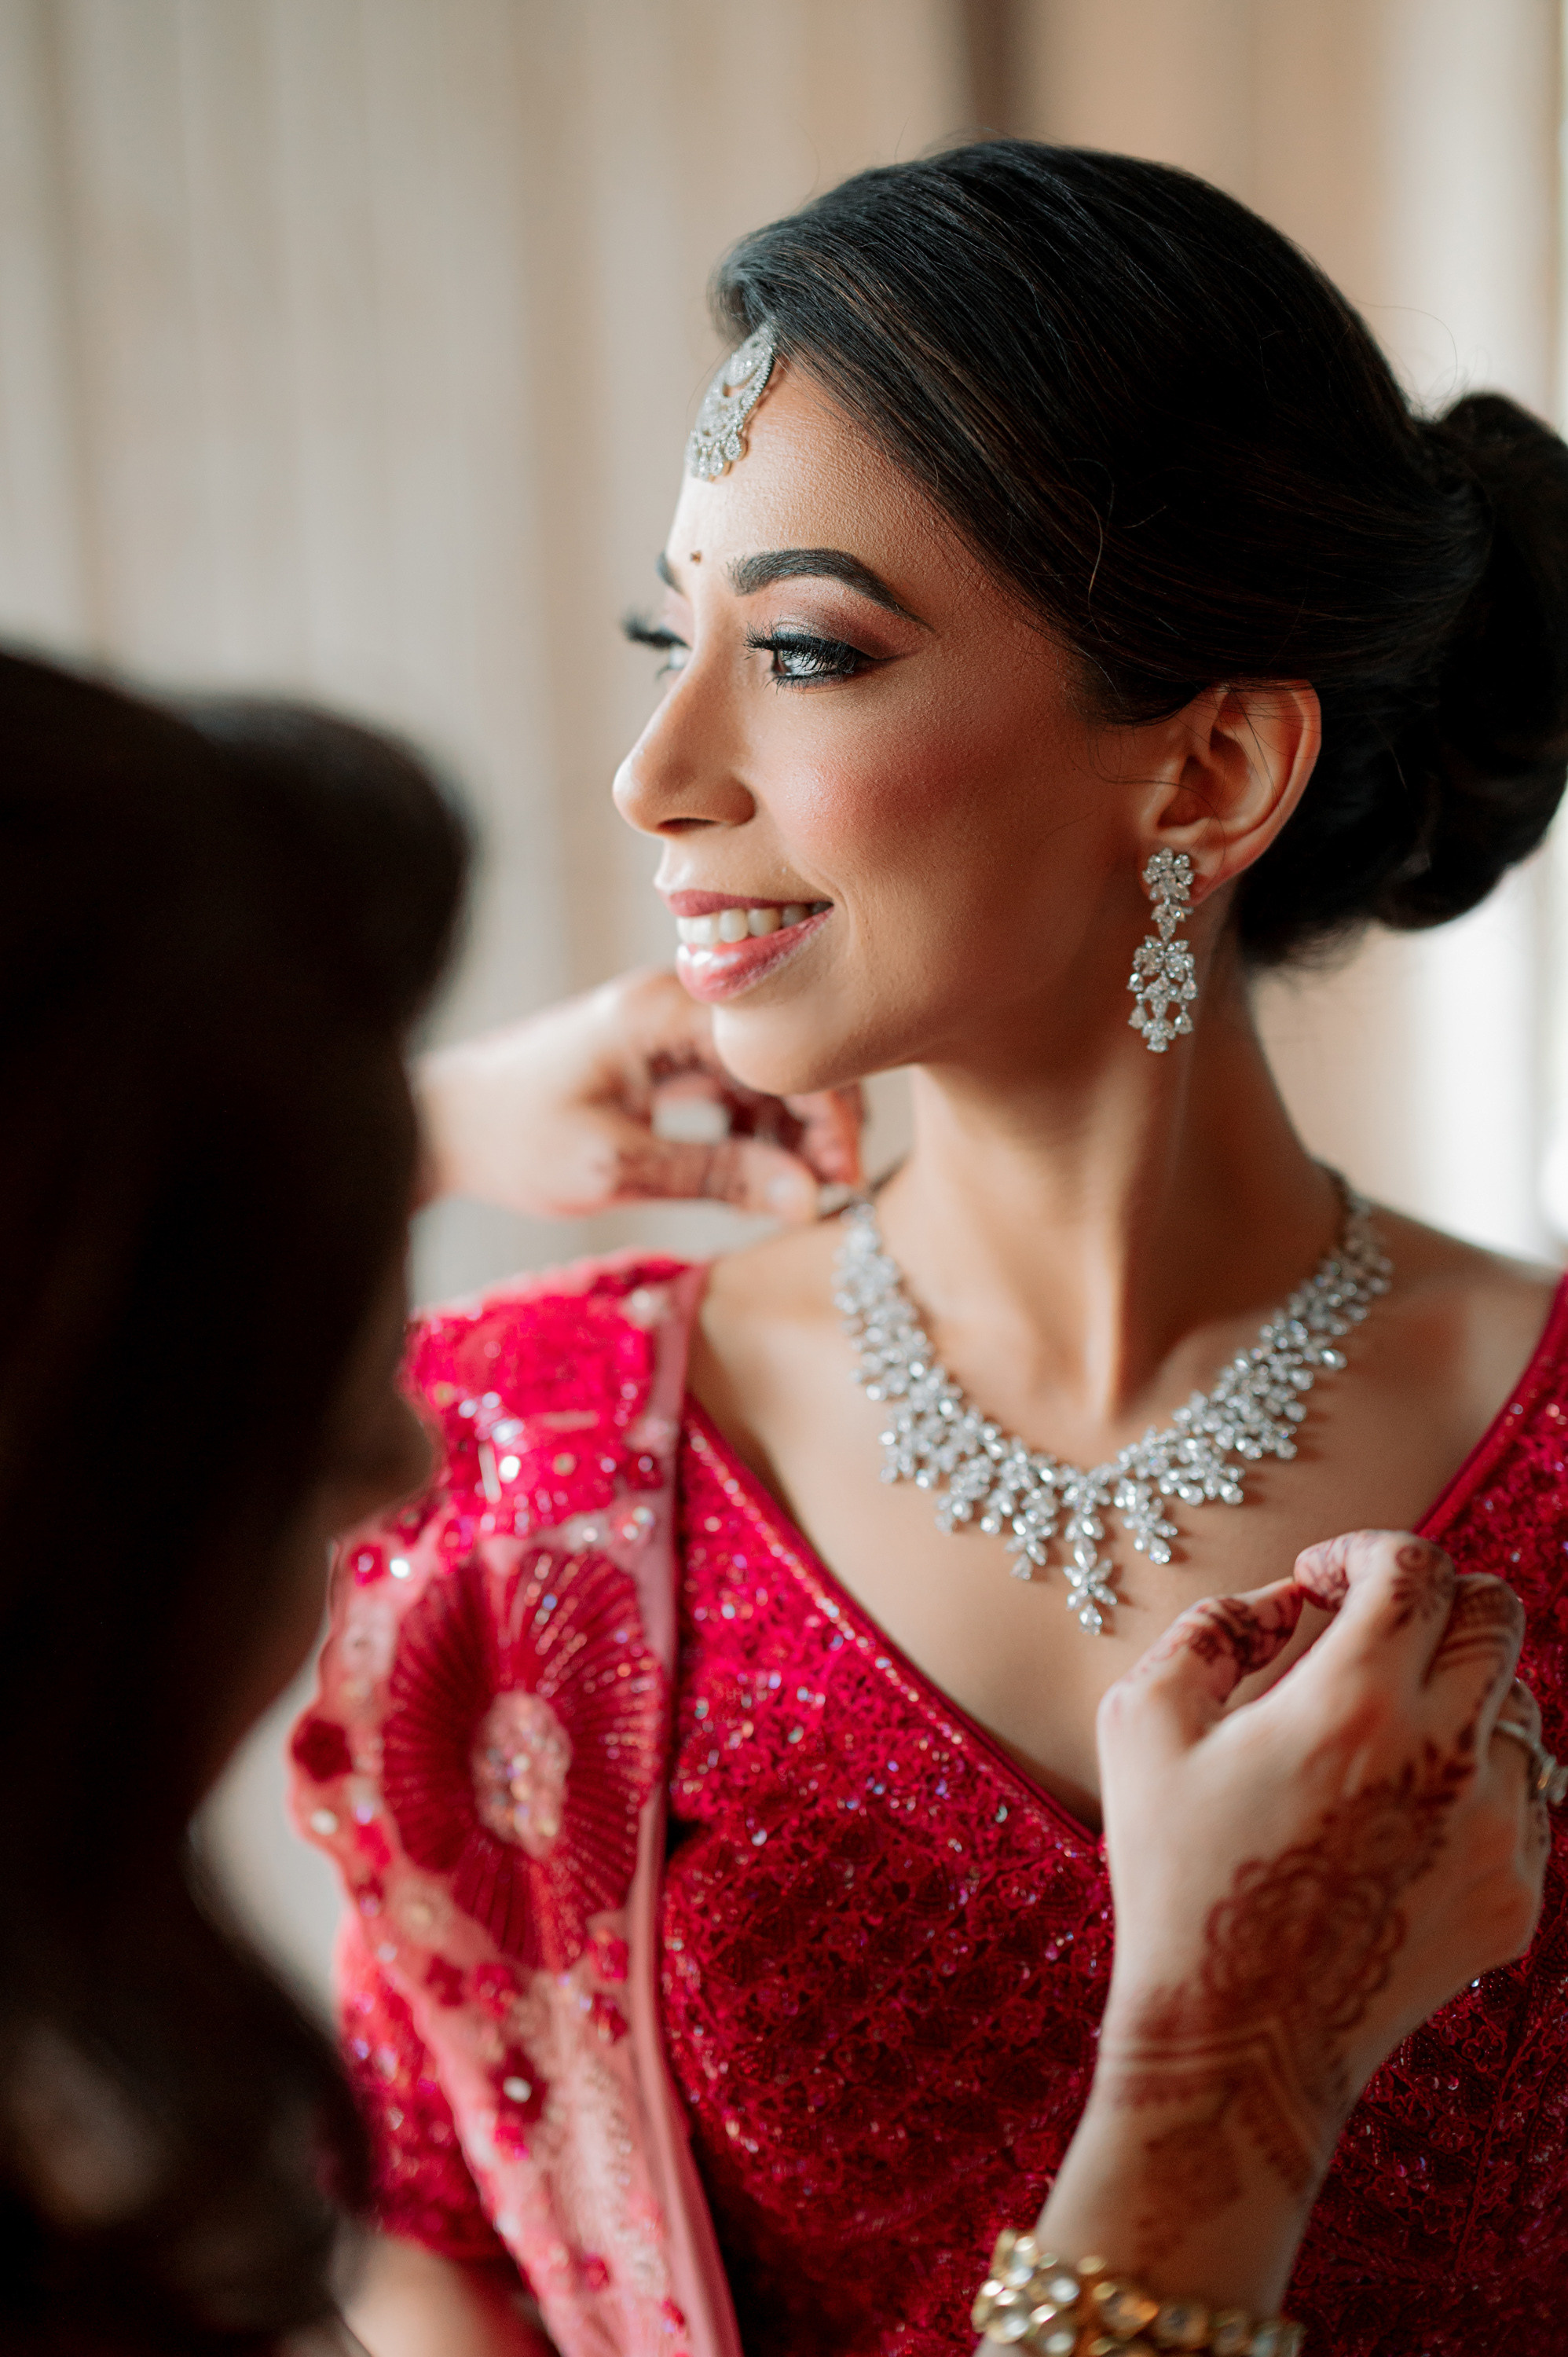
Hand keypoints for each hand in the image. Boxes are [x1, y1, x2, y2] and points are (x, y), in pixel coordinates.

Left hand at [415, 968, 861, 1220]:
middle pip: (779, 1052)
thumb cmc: (511, 1141)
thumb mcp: (616, 1167)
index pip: (778, 1045)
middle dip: (817, 1121)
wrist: (438, 1125)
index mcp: (661, 1010)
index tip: (845, 1178)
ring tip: (800, 1196)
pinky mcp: (657, 1054)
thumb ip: (716, 1176)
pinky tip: (759, 1180)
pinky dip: (753, 1129)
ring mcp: (666, 1025)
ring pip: (761, 1072)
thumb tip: (812, 1200)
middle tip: (834, 1193)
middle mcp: (672, 1001)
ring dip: (788, 1130)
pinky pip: (731, 1084)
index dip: (827, 1110)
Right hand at [1034, 1530, 1546, 2308]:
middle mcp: (1447, 1755)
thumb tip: (1280, 1605)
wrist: (1241, 2042)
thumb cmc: (1178, 1877)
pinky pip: (1527, 1795)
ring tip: (1380, 1729)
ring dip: (1456, 1688)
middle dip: (1434, 1599)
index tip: (1322, 1580)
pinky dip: (1475, 1775)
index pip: (1415, 1567)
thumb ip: (1209, 1632)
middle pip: (1498, 1616)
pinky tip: (1400, 1810)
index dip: (1364, 1551)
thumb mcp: (1142, 1727)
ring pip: (1520, 1704)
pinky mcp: (1516, 1895)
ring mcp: (1496, 1830)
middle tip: (1372, 1628)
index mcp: (1356, 1701)